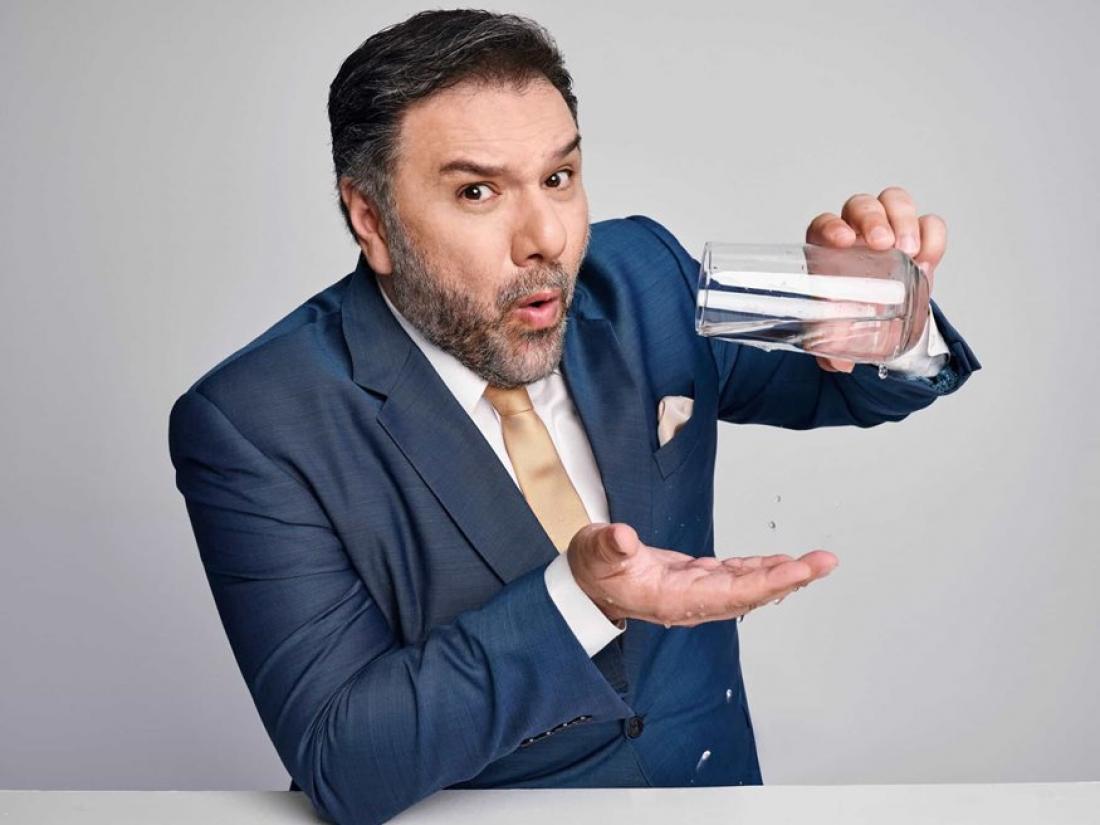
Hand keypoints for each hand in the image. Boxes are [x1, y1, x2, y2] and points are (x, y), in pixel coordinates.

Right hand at [566, 523, 837, 626]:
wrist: (584, 587)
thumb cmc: (590, 571)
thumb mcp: (593, 553)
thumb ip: (608, 545)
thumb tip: (623, 537)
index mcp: (673, 599)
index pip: (730, 593)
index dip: (766, 583)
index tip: (798, 571)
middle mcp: (692, 602)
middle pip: (750, 594)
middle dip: (790, 579)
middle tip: (825, 561)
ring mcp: (696, 593)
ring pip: (749, 587)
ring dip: (784, 575)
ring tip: (817, 561)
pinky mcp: (696, 581)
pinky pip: (738, 578)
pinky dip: (762, 569)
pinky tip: (783, 562)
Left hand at [805, 186, 946, 372]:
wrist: (880, 322)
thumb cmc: (849, 316)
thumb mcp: (835, 333)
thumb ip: (831, 347)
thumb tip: (839, 363)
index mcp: (826, 250)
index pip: (823, 225)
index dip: (831, 227)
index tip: (842, 241)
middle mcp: (856, 233)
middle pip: (861, 206)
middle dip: (874, 219)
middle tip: (885, 244)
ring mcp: (890, 231)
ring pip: (895, 203)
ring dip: (904, 220)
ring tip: (910, 252)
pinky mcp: (920, 240)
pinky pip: (930, 223)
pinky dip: (932, 236)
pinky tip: (928, 259)